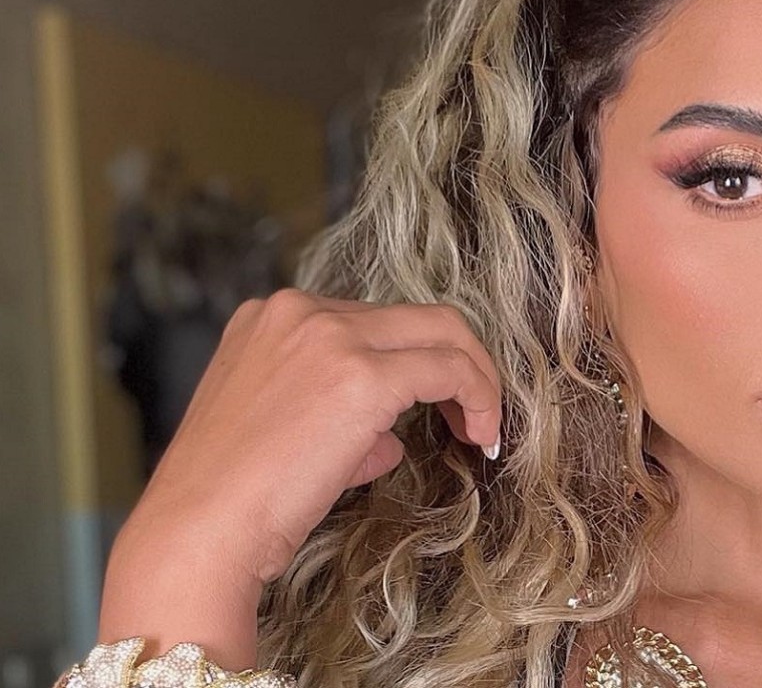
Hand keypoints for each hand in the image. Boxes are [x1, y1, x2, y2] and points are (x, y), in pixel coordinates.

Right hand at [113, 288, 501, 588]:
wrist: (196, 534)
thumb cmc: (230, 499)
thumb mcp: (278, 430)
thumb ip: (334, 414)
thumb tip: (386, 438)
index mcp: (269, 317)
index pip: (371, 322)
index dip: (412, 362)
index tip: (434, 406)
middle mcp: (300, 311)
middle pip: (416, 315)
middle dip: (460, 359)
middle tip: (475, 410)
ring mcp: (332, 336)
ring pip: (442, 331)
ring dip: (474, 377)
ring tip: (481, 427)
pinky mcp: (363, 374)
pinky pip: (449, 369)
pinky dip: (479, 395)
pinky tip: (481, 435)